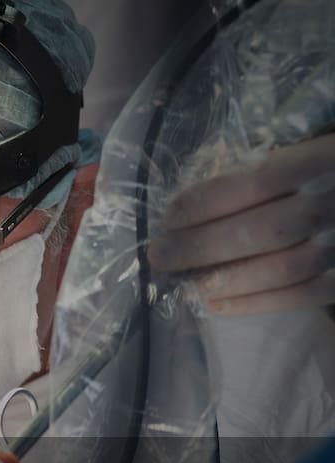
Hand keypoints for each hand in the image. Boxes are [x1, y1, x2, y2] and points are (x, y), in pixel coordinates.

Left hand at [149, 134, 334, 314]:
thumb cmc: (327, 168)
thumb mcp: (307, 143)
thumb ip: (261, 163)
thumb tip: (194, 191)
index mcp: (322, 160)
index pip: (254, 182)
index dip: (206, 203)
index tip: (168, 219)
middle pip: (261, 231)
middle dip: (200, 247)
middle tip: (159, 256)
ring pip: (280, 270)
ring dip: (223, 279)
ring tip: (185, 281)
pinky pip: (301, 296)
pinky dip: (254, 303)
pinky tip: (215, 303)